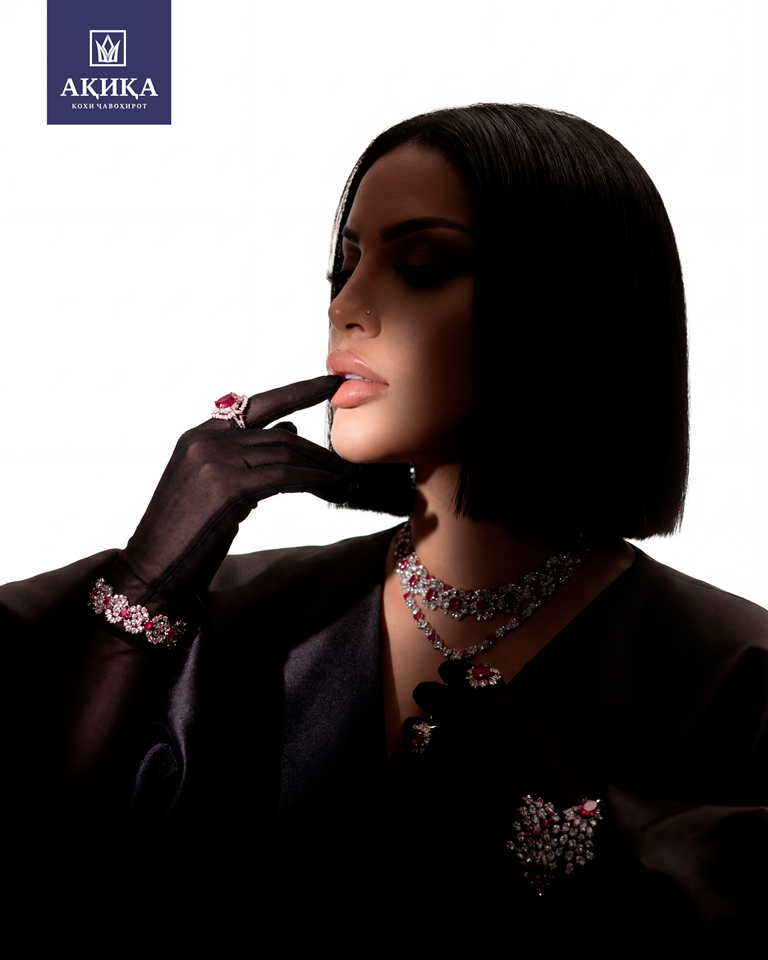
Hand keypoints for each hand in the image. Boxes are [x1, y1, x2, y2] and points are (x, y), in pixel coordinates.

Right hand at [107, 375, 348, 618]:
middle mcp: (206, 439)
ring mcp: (214, 459)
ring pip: (287, 453)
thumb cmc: (185, 535)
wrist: (153, 570)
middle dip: (319, 450)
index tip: (331, 383)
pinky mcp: (227, 485)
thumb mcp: (217, 486)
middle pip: (280, 434)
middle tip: (348, 466)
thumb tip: (290, 429)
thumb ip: (249, 456)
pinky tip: (334, 490)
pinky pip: (286, 476)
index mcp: (200, 434)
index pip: (258, 404)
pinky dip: (316, 481)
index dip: (300, 391)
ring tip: (347, 482)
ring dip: (323, 468)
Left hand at [407, 659, 596, 807]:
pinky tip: (403, 761)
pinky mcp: (430, 790)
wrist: (556, 842)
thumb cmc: (569, 790)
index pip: (464, 673)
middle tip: (434, 702)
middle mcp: (469, 722)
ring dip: (418, 729)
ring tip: (419, 733)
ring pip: (414, 728)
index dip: (455, 674)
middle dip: (432, 697)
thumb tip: (525, 676)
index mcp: (501, 705)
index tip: (452, 677)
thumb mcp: (563, 736)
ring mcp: (445, 756)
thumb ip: (538, 702)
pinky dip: (402, 762)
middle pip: (431, 694)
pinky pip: (402, 765)